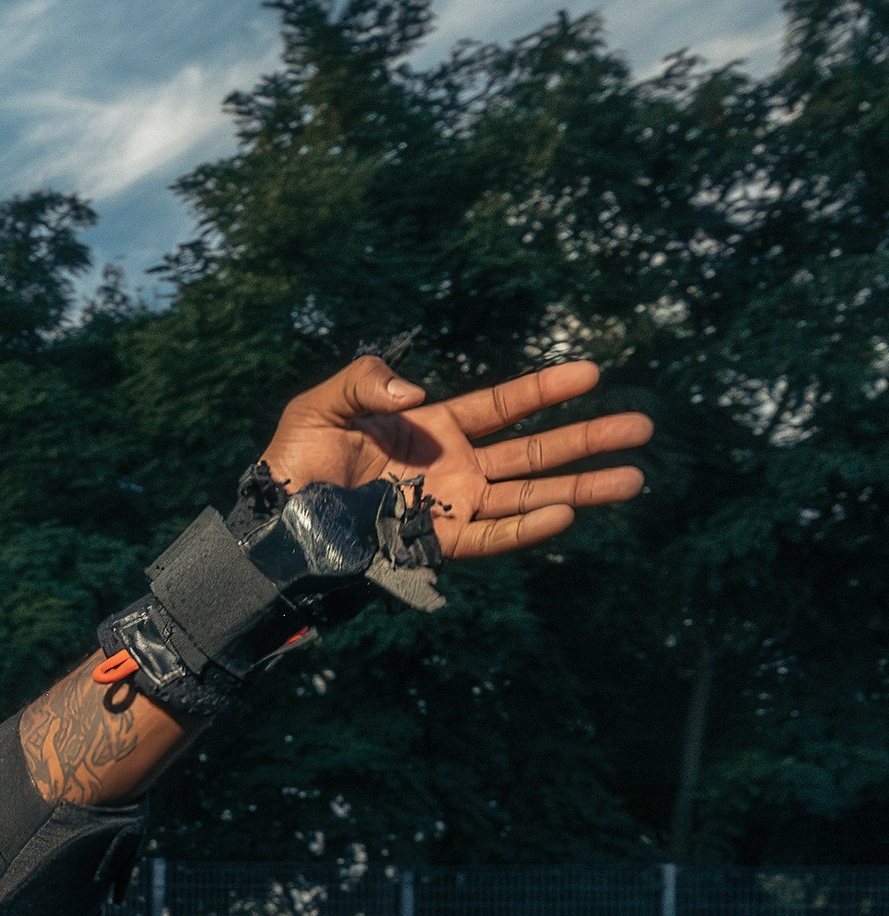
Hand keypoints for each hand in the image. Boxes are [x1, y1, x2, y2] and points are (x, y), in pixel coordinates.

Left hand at [260, 354, 651, 561]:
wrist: (271, 526)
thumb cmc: (292, 462)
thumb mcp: (322, 404)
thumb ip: (367, 379)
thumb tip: (420, 393)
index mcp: (433, 428)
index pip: (505, 405)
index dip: (547, 388)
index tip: (594, 371)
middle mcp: (453, 467)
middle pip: (535, 451)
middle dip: (588, 438)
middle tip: (644, 428)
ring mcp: (449, 507)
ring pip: (529, 496)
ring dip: (581, 488)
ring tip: (636, 479)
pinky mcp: (435, 544)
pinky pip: (491, 537)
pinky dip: (528, 529)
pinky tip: (567, 514)